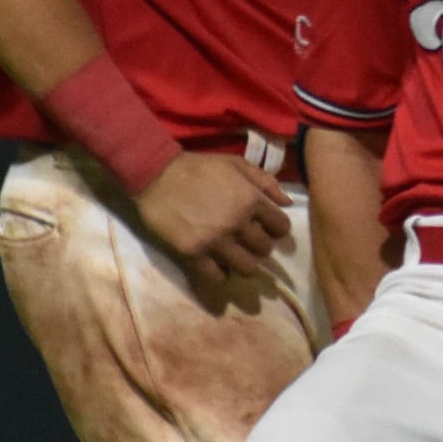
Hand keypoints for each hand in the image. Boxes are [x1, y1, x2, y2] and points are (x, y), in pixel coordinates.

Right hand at [131, 152, 293, 288]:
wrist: (155, 175)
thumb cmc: (197, 167)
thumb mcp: (235, 164)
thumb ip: (264, 181)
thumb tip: (287, 203)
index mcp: (250, 200)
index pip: (281, 227)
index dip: (277, 228)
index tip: (267, 228)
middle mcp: (237, 223)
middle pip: (265, 249)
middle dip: (260, 246)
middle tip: (248, 241)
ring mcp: (215, 241)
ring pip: (247, 268)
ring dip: (244, 263)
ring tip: (235, 256)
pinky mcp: (193, 254)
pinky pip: (217, 277)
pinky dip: (221, 274)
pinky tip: (216, 265)